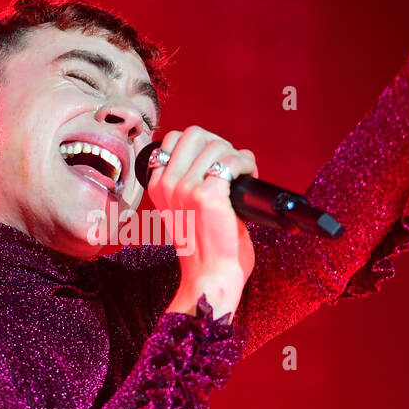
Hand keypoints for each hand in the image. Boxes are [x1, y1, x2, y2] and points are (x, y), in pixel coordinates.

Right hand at [148, 126, 257, 320]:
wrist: (210, 274)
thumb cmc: (204, 246)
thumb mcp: (182, 209)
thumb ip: (187, 183)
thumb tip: (215, 154)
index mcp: (157, 186)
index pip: (174, 139)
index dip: (200, 144)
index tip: (215, 162)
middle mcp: (167, 184)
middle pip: (194, 133)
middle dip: (219, 143)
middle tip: (231, 165)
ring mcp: (185, 188)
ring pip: (216, 144)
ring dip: (236, 156)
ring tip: (244, 174)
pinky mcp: (207, 195)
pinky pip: (232, 161)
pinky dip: (247, 165)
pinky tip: (250, 177)